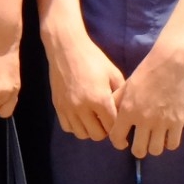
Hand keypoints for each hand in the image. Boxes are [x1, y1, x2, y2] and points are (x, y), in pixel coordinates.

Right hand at [43, 22, 125, 142]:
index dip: (119, 131)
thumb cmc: (93, 58)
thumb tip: (126, 113)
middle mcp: (82, 107)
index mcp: (100, 100)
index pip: (112, 127)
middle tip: (107, 123)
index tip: (122, 134)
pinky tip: (81, 117)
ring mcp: (68, 107)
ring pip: (82, 134)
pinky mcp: (57, 105)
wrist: (66, 48)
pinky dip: (76, 126)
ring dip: (90, 130)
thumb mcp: (113, 74)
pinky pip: (68, 127)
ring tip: (94, 120)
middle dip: (105, 131)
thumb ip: (120, 96)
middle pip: (97, 135)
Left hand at [111, 45, 183, 156]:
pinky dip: (168, 142)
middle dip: (137, 148)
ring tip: (153, 139)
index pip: (117, 138)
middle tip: (139, 141)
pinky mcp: (178, 122)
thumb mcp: (126, 85)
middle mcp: (144, 120)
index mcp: (128, 111)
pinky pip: (172, 144)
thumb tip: (108, 115)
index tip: (123, 140)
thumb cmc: (146, 71)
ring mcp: (162, 122)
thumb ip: (116, 102)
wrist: (171, 62)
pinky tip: (165, 135)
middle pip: (139, 151)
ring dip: (153, 147)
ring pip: (156, 150)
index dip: (118, 142)